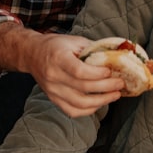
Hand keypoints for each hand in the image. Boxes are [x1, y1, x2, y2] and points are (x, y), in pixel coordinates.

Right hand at [0, 24, 123, 116]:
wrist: (32, 54)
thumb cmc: (56, 46)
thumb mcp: (74, 41)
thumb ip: (94, 49)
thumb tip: (117, 56)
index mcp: (58, 58)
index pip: (79, 71)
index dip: (97, 74)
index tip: (110, 71)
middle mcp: (53, 76)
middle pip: (83, 88)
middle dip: (106, 87)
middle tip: (120, 84)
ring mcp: (52, 90)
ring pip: (79, 103)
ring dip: (101, 101)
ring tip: (115, 95)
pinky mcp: (53, 99)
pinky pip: (72, 111)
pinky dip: (89, 110)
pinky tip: (100, 103)